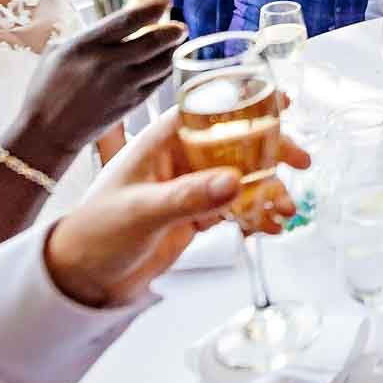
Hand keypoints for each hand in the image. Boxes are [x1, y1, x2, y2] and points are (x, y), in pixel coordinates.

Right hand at [2, 0, 187, 167]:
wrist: (47, 132)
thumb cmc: (46, 88)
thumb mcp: (57, 52)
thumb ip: (86, 35)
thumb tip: (112, 24)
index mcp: (86, 46)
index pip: (127, 20)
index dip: (151, 8)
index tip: (165, 0)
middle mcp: (107, 64)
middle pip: (153, 41)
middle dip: (173, 30)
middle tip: (181, 25)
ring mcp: (122, 86)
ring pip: (161, 63)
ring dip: (173, 49)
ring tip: (178, 40)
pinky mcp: (131, 104)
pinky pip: (158, 81)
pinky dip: (166, 69)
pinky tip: (167, 61)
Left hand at [46, 112, 308, 308]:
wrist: (81, 279)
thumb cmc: (96, 233)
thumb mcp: (143, 212)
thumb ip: (189, 197)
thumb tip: (236, 181)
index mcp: (161, 142)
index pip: (210, 111)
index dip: (248, 103)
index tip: (282, 103)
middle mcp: (178, 158)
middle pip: (235, 143)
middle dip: (272, 151)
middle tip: (302, 162)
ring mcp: (188, 187)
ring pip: (240, 177)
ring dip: (268, 190)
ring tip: (287, 211)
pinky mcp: (193, 215)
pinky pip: (233, 208)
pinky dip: (255, 216)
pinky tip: (271, 229)